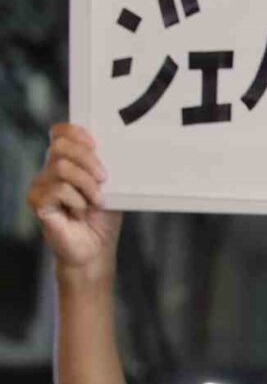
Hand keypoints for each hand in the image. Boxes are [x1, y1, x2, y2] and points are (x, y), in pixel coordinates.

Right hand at [26, 124, 121, 277]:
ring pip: (61, 166)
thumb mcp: (110, 191)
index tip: (96, 147)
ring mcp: (41, 185)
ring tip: (96, 201)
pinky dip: (76, 200)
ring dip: (86, 184)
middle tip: (104, 179)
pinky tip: (80, 212)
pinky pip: (57, 189)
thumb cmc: (102, 221)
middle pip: (61, 146)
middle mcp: (50, 170)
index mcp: (67, 163)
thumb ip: (105, 170)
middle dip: (87, 160)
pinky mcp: (38, 202)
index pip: (61, 133)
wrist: (96, 250)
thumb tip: (111, 151)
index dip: (76, 134)